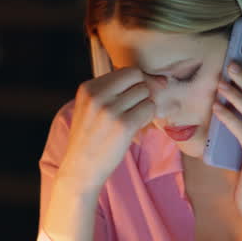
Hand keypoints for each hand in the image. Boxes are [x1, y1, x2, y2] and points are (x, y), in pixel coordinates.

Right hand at [57, 66, 155, 193]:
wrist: (80, 169)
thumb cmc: (91, 138)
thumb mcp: (91, 107)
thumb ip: (116, 91)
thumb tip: (160, 80)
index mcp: (88, 88)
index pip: (126, 71)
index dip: (136, 83)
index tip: (134, 97)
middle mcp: (97, 95)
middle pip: (137, 78)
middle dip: (142, 92)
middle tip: (134, 109)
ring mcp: (110, 110)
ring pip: (145, 93)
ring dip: (145, 106)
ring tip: (132, 120)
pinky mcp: (124, 125)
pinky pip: (150, 108)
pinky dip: (148, 117)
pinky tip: (136, 127)